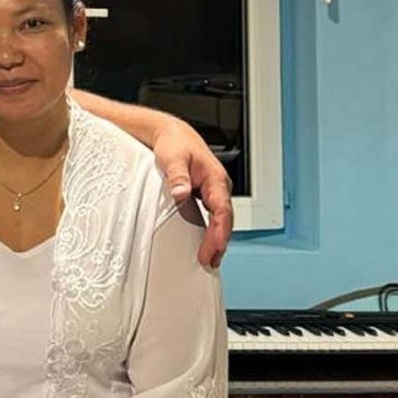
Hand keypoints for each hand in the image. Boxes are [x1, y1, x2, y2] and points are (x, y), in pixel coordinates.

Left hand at [151, 118, 233, 268]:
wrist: (174, 136)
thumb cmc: (175, 145)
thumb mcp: (172, 158)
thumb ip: (177, 177)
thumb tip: (180, 193)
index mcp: (215, 179)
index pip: (222, 210)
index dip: (219, 231)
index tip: (214, 247)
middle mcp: (219, 187)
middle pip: (224, 219)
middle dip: (219, 242)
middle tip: (210, 261)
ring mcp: (214, 193)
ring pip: (220, 220)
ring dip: (217, 240)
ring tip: (210, 260)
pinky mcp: (206, 197)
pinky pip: (212, 218)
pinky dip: (211, 233)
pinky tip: (206, 246)